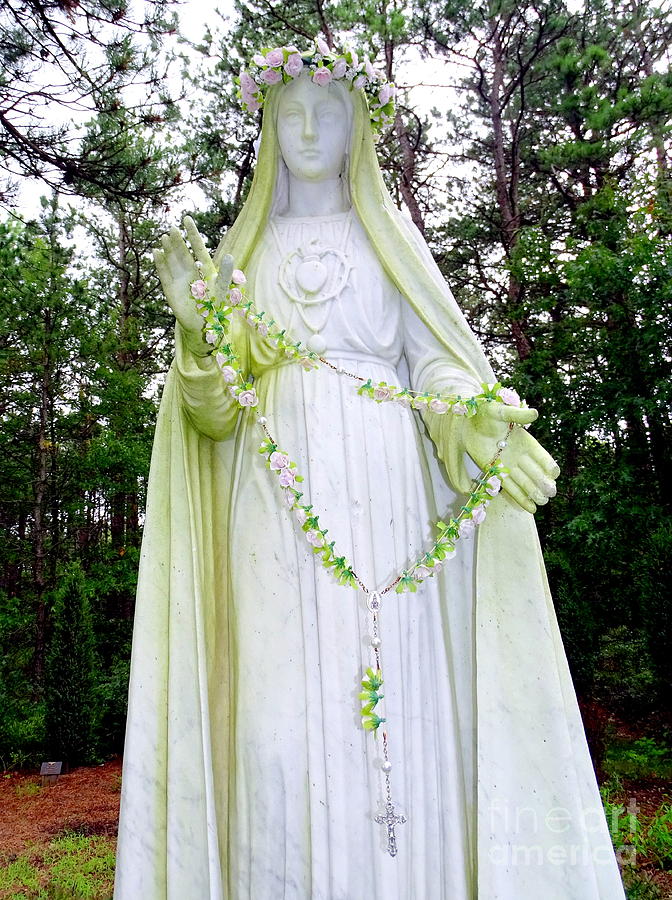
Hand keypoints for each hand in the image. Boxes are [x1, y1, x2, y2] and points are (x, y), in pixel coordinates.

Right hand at [153, 215, 233, 348]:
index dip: (192, 233)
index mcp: (205, 268)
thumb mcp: (224, 289)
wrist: (204, 326)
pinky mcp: (170, 289)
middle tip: (173, 228)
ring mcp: (179, 279)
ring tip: (165, 237)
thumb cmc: (217, 308)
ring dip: (168, 249)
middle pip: (183, 252)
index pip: (197, 247)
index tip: (186, 218)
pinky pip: (164, 273)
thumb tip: (230, 256)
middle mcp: (191, 271)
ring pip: (172, 260)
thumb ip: (227, 274)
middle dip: (178, 240)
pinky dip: (160, 263)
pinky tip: (156, 252)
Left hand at [463, 403, 559, 513]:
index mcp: (526, 442)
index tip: (553, 473)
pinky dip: (521, 498)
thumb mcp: (502, 412)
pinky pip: (511, 487)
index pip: (542, 456)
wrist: (469, 421)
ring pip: (525, 482)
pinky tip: (531, 508)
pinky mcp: (496, 472)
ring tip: (542, 502)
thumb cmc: (487, 413)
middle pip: (536, 473)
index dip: (548, 465)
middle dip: (544, 483)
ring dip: (534, 493)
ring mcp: (509, 465)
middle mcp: (520, 456)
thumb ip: (518, 415)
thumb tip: (535, 413)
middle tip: (550, 493)